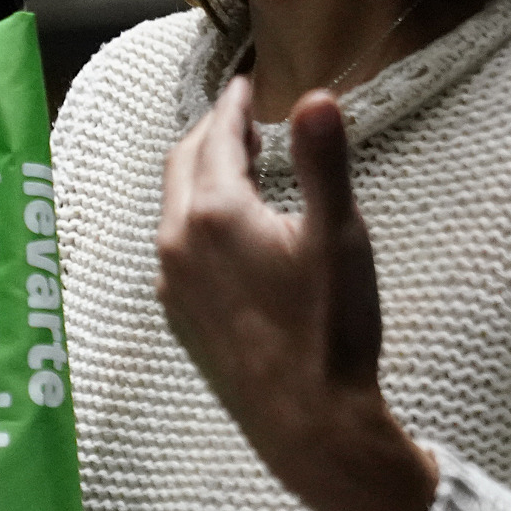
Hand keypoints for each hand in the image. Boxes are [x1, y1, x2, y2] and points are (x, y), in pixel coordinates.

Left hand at [155, 73, 437, 510]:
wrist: (309, 425)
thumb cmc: (329, 330)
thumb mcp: (338, 236)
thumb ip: (323, 161)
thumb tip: (317, 96)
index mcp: (213, 213)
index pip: (216, 136)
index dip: (234, 105)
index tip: (245, 85)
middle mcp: (177, 243)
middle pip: (183, 164)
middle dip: (211, 134)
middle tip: (242, 118)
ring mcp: (172, 282)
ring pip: (175, 207)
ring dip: (202, 177)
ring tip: (240, 167)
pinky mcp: (179, 315)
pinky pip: (178, 247)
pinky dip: (197, 220)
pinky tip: (229, 231)